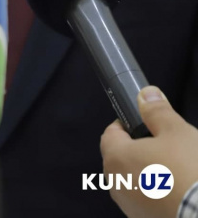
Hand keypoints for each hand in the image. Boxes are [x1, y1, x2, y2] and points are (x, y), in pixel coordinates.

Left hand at [100, 86, 197, 217]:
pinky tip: (175, 189)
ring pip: (132, 179)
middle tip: (165, 145)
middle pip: (120, 157)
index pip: (110, 133)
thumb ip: (156, 111)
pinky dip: (154, 191)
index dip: (126, 124)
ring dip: (146, 171)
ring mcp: (127, 204)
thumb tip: (145, 94)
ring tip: (174, 169)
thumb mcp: (176, 132)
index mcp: (116, 157)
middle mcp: (114, 182)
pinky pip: (144, 199)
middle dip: (138, 148)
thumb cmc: (189, 171)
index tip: (143, 122)